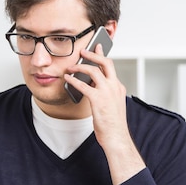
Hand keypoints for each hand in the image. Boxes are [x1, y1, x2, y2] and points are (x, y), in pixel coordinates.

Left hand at [63, 45, 145, 184]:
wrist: (116, 137)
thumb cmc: (112, 125)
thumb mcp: (111, 105)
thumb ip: (104, 93)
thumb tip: (90, 86)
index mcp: (118, 87)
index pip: (110, 67)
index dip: (102, 56)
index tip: (98, 48)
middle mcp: (114, 86)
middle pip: (105, 63)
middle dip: (93, 54)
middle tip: (83, 51)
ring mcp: (107, 92)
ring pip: (93, 71)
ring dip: (80, 66)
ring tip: (70, 67)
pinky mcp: (98, 99)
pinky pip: (83, 85)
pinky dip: (73, 80)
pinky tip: (67, 80)